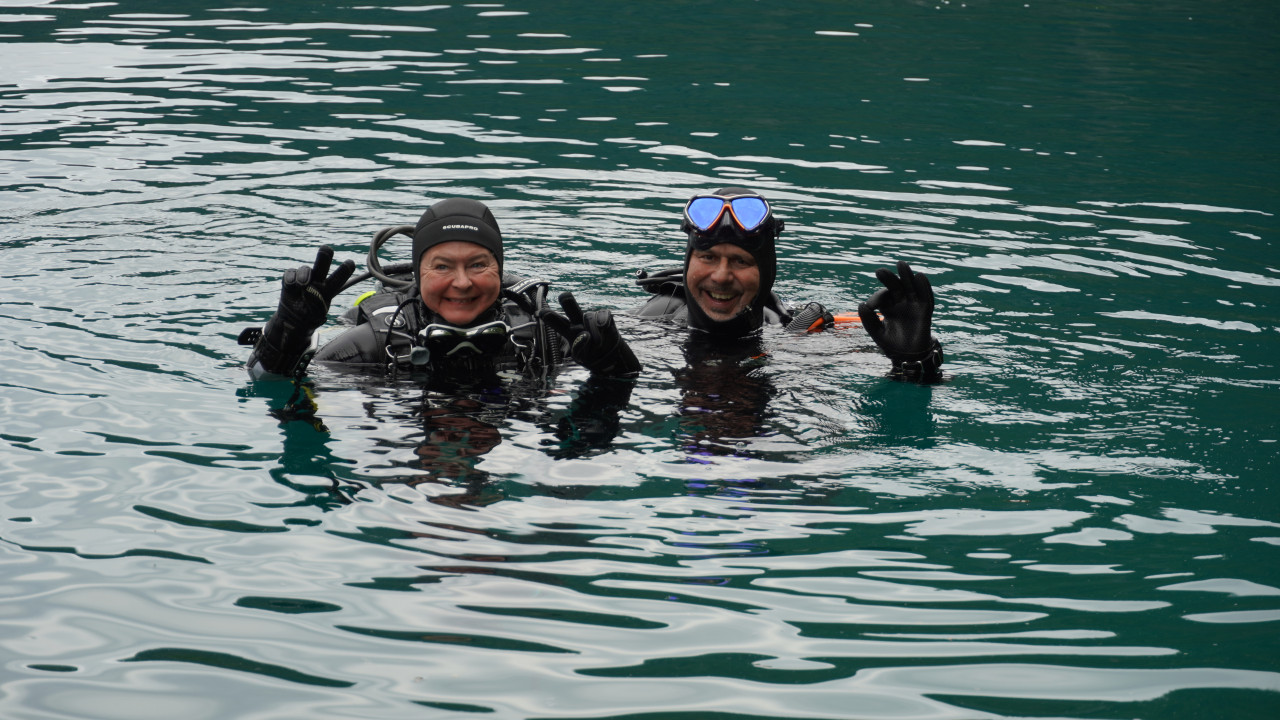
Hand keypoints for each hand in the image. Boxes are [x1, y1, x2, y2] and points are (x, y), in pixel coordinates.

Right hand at [250, 245, 354, 375]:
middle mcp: (317, 282)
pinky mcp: (290, 281)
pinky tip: (292, 284)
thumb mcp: (317, 320)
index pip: (338, 279)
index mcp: (328, 290)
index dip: (344, 271)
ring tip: (303, 284)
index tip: (351, 262)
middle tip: (327, 248)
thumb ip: (318, 316)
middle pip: (322, 266)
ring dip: (304, 273)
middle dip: (325, 256)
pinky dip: (291, 277)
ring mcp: (303, 280)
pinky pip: (290, 273)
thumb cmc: (309, 319)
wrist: (292, 321)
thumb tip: (319, 318)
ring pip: (305, 269)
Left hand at [539, 292, 640, 376]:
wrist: (610, 356)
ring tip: (597, 343)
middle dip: (567, 301)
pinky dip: (603, 322)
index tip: (540, 312)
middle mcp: (578, 322)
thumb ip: (580, 348)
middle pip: (571, 308)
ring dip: (592, 331)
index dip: (550, 317)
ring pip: (589, 317)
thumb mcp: (582, 357)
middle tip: (564, 296)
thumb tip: (586, 335)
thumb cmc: (592, 356)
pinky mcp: (604, 317)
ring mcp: (591, 319)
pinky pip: (603, 315)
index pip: (557, 322)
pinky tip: (604, 328)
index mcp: (568, 331)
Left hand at [858, 260, 935, 362]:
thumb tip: (861, 304)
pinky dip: (924, 287)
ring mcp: (913, 306)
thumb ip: (868, 320)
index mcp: (889, 307)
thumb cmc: (892, 344)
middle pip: (896, 287)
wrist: (907, 357)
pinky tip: (920, 276)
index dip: (877, 297)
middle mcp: (901, 303)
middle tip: (879, 272)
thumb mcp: (877, 332)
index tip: (871, 306)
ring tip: (901, 265)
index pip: (883, 296)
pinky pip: (925, 297)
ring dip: (906, 276)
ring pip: (910, 287)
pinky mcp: (924, 311)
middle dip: (889, 278)